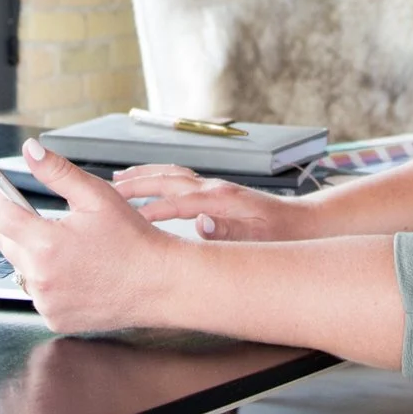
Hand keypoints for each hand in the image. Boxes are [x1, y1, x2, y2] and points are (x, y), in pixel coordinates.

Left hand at [0, 139, 177, 333]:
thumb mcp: (96, 196)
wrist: (160, 284)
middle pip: (5, 241)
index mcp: (46, 244)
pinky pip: (36, 292)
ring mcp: (46, 302)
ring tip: (61, 241)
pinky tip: (69, 267)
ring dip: (28, 251)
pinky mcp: (54, 317)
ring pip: (20, 267)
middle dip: (8, 222)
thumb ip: (57, 172)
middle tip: (22, 208)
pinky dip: (44, 277)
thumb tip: (31, 152)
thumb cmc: (135, 242)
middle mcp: (40, 277)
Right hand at [111, 164, 314, 241]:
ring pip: (172, 175)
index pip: (179, 201)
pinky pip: (179, 179)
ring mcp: (215, 187)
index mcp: (224, 199)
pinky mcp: (216, 191)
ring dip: (144, 176)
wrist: (306, 223)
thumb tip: (199, 226)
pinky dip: (159, 178)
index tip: (125, 219)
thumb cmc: (285, 234)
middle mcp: (216, 188)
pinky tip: (148, 185)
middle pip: (169, 179)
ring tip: (117, 180)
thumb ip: (231, 233)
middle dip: (137, 183)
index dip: (151, 210)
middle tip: (106, 190)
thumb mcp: (261, 238)